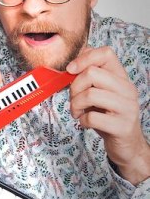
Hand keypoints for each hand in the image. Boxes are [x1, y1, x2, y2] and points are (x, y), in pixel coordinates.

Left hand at [67, 46, 149, 184]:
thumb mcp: (101, 92)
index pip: (106, 53)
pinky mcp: (122, 127)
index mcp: (121, 77)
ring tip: (77, 112)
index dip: (83, 58)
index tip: (70, 70)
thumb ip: (91, 76)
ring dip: (75, 105)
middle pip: (92, 73)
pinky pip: (93, 118)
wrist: (127, 145)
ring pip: (90, 95)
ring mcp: (127, 108)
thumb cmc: (108, 115)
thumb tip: (73, 62)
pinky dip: (82, 121)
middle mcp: (127, 90)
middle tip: (73, 98)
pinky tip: (85, 123)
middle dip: (74, 86)